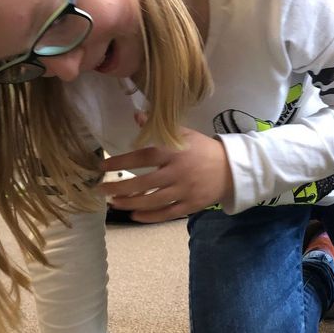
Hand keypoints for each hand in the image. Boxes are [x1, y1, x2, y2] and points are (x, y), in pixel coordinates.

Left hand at [99, 128, 233, 222]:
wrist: (232, 169)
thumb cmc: (203, 150)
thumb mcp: (184, 133)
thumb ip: (159, 128)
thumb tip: (136, 116)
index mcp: (174, 151)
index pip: (142, 157)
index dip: (121, 162)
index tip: (103, 165)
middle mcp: (177, 172)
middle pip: (143, 184)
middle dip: (119, 188)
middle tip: (101, 189)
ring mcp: (184, 191)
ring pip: (152, 202)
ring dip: (130, 204)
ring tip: (114, 203)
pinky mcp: (190, 205)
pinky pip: (166, 214)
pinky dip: (148, 217)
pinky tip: (134, 215)